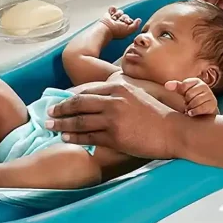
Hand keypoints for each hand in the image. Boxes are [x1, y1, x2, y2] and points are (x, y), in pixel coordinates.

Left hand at [46, 82, 178, 158]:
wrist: (174, 131)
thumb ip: (119, 93)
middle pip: (78, 103)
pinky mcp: (115, 135)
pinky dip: (74, 137)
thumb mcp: (139, 94)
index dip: (69, 96)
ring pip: (80, 120)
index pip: (87, 89)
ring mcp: (114, 117)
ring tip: (50, 126)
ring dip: (62, 123)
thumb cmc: (158, 115)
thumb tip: (99, 99)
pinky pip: (88, 136)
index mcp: (120, 85)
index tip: (60, 101)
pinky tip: (65, 137)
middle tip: (48, 113)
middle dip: (60, 109)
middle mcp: (114, 99)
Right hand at [99, 6, 140, 38]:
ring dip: (117, 15)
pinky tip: (111, 13)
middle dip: (122, 18)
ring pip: (120, 12)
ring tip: (113, 19)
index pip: (130, 20)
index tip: (125, 22)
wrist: (106, 28)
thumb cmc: (116, 31)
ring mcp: (114, 18)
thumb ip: (135, 26)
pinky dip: (112, 9)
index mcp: (125, 27)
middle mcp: (120, 23)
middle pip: (125, 15)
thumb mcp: (129, 30)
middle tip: (118, 22)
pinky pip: (113, 9)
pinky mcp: (109, 14)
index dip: (128, 20)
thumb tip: (139, 20)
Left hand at [166, 78, 218, 116]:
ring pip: (195, 102)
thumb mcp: (183, 91)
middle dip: (187, 101)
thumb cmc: (192, 98)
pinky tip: (191, 113)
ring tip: (190, 108)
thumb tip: (167, 85)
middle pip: (189, 94)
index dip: (183, 93)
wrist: (205, 109)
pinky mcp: (213, 104)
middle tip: (188, 104)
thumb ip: (176, 87)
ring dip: (190, 107)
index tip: (185, 96)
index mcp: (196, 81)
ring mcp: (210, 95)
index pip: (184, 86)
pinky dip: (194, 111)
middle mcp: (204, 86)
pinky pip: (201, 108)